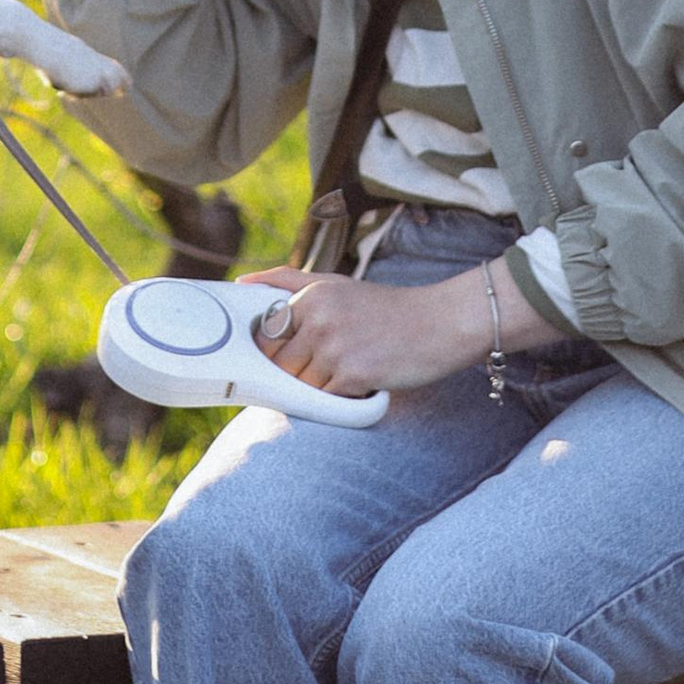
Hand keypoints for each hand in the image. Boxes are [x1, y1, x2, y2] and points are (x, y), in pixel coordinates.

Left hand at [245, 257, 557, 397]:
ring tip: (348, 372)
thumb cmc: (387, 308)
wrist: (441, 323)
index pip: (266, 338)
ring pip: (300, 387)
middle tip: (326, 369)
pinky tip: (361, 383)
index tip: (296, 357)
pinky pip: (325, 401)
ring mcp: (334, 348)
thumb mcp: (335, 283)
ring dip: (319, 389)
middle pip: (280, 366)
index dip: (276, 355)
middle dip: (296, 375)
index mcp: (310, 296)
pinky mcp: (353, 375)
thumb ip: (287, 281)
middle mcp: (318, 319)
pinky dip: (338, 400)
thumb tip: (242, 282)